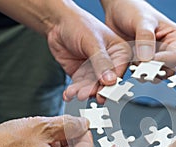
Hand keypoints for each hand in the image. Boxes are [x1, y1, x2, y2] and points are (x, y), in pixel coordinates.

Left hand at [0, 0, 130, 103]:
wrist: (57, 23)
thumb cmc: (78, 24)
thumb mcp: (92, 41)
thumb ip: (101, 61)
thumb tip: (110, 80)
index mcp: (119, 52)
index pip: (119, 71)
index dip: (112, 83)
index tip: (104, 91)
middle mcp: (110, 63)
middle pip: (105, 82)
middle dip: (95, 90)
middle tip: (87, 94)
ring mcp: (95, 71)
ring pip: (91, 86)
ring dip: (83, 91)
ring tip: (75, 93)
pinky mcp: (82, 75)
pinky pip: (80, 87)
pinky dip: (73, 91)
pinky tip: (68, 93)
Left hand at [101, 0, 175, 68]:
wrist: (116, 10)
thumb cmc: (132, 9)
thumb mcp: (141, 19)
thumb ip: (145, 37)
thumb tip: (147, 59)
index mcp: (175, 38)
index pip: (175, 56)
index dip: (162, 62)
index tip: (147, 63)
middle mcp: (167, 50)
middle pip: (167, 69)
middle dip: (153, 71)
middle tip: (138, 69)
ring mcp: (155, 58)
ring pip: (155, 75)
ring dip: (144, 73)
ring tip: (132, 65)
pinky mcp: (143, 63)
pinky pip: (142, 74)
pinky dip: (136, 73)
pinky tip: (128, 66)